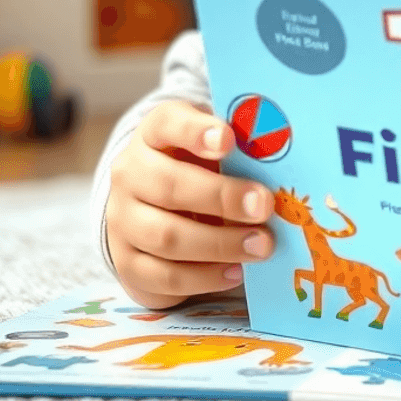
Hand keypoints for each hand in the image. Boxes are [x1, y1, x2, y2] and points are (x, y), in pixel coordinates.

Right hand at [106, 99, 275, 308]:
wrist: (153, 204)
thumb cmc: (198, 164)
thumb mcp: (212, 146)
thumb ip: (238, 147)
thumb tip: (280, 156)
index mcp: (153, 133)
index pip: (167, 122)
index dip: (196, 131)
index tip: (229, 140)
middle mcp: (130, 173)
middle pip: (170, 185)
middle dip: (223, 197)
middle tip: (265, 206)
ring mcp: (121, 220)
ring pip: (166, 236)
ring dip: (220, 244)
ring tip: (261, 245)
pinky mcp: (126, 262)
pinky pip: (163, 276)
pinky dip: (203, 277)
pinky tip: (236, 271)